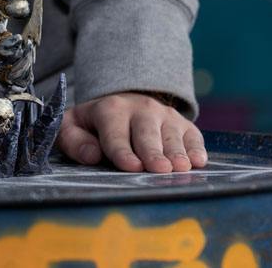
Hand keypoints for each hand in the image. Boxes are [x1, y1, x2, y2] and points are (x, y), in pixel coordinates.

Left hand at [56, 92, 207, 172]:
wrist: (122, 103)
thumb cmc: (94, 124)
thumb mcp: (73, 126)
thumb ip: (74, 141)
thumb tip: (91, 156)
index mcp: (110, 109)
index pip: (116, 134)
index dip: (123, 152)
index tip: (131, 166)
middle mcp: (140, 109)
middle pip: (147, 135)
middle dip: (152, 152)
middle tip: (159, 169)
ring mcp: (165, 115)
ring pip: (172, 136)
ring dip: (176, 152)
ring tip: (181, 167)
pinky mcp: (183, 124)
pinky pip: (193, 136)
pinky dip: (196, 148)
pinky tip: (199, 161)